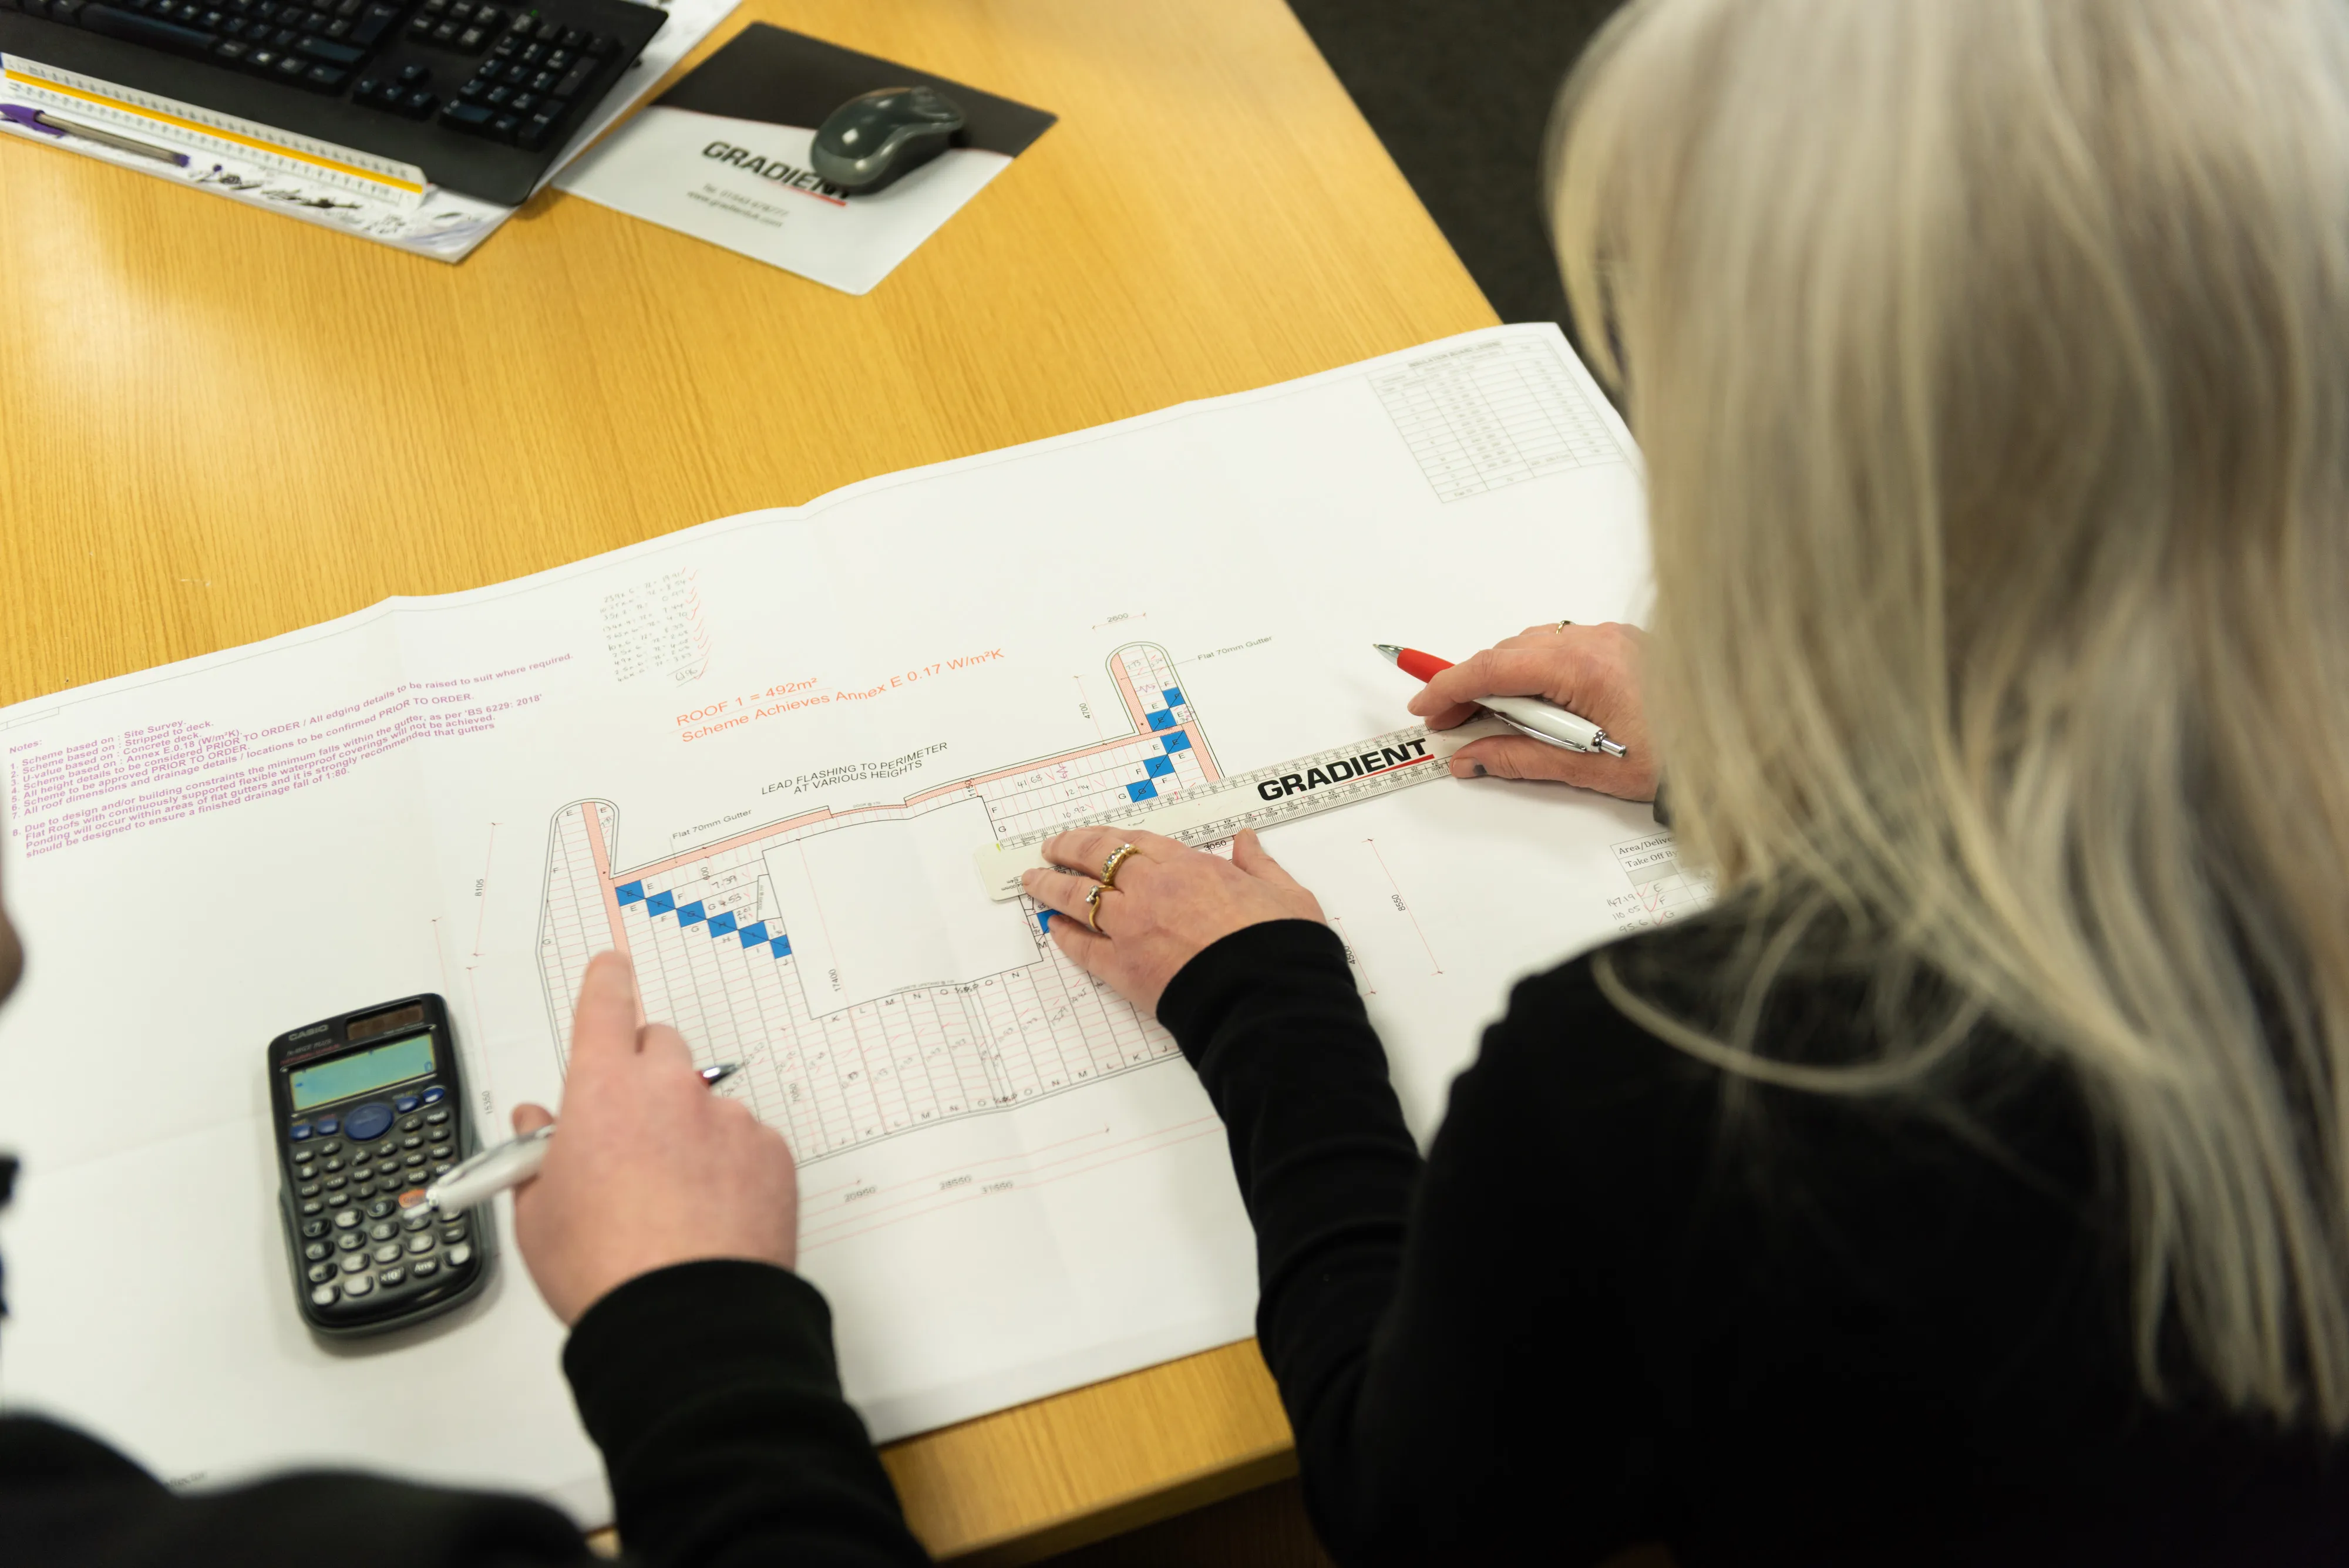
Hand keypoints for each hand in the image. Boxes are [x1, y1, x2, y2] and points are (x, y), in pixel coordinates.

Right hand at [510, 952, 799, 1324]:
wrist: (685, 1319)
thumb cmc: (606, 1269)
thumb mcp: (537, 1215)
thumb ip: (536, 1157)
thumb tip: (538, 1125)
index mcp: (603, 1091)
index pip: (604, 1005)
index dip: (606, 981)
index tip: (611, 967)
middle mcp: (671, 1090)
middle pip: (659, 1047)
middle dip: (642, 1071)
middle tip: (628, 1127)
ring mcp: (729, 1120)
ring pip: (705, 1101)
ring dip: (688, 1129)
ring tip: (671, 1197)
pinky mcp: (772, 1154)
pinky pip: (747, 1142)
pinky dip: (730, 1165)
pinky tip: (711, 1214)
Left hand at [1020, 827, 1323, 1014]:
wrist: (1266, 996)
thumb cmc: (1279, 945)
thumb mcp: (1284, 892)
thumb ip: (1259, 864)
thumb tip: (1248, 841)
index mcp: (1189, 866)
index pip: (1134, 842)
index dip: (1105, 836)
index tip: (1091, 835)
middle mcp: (1152, 890)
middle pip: (1095, 860)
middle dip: (1066, 850)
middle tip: (1048, 849)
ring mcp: (1131, 928)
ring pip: (1078, 899)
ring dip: (1050, 888)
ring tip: (1033, 882)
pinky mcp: (1123, 968)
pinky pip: (1082, 947)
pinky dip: (1065, 936)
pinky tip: (1053, 930)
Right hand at [1407, 622, 1658, 801]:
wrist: (1742, 745)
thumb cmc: (1680, 757)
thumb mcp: (1590, 770)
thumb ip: (1522, 760)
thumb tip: (1473, 758)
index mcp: (1585, 668)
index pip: (1495, 668)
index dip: (1450, 686)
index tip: (1425, 704)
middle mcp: (1598, 641)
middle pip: (1511, 653)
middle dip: (1473, 686)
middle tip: (1449, 721)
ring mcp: (1613, 637)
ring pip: (1537, 647)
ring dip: (1507, 678)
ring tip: (1490, 717)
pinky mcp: (1626, 643)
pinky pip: (1566, 647)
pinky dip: (1540, 671)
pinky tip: (1537, 703)